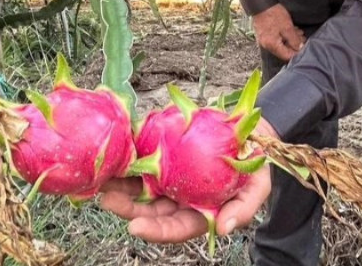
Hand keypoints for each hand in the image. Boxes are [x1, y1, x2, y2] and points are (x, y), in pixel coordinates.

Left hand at [99, 120, 277, 241]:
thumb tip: (224, 229)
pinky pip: (143, 158)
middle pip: (149, 210)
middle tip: (108, 199)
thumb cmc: (255, 163)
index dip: (155, 230)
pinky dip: (128, 158)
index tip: (135, 226)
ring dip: (120, 186)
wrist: (252, 131)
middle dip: (127, 207)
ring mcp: (170, 176)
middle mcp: (180, 198)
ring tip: (103, 181)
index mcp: (199, 213)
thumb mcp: (258, 188)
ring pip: (140, 187)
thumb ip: (242, 210)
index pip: (174, 227)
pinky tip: (115, 154)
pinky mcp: (164, 153)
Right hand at [253, 4, 304, 61]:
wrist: (260, 3)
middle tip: (303, 39)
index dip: (297, 53)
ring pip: (281, 44)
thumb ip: (294, 40)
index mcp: (272, 45)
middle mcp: (267, 45)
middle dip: (295, 46)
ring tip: (299, 33)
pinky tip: (291, 30)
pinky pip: (276, 39)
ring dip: (291, 40)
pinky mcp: (264, 35)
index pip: (287, 56)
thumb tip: (300, 48)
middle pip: (284, 51)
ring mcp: (265, 40)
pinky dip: (284, 37)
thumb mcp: (287, 27)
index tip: (305, 48)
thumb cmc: (273, 14)